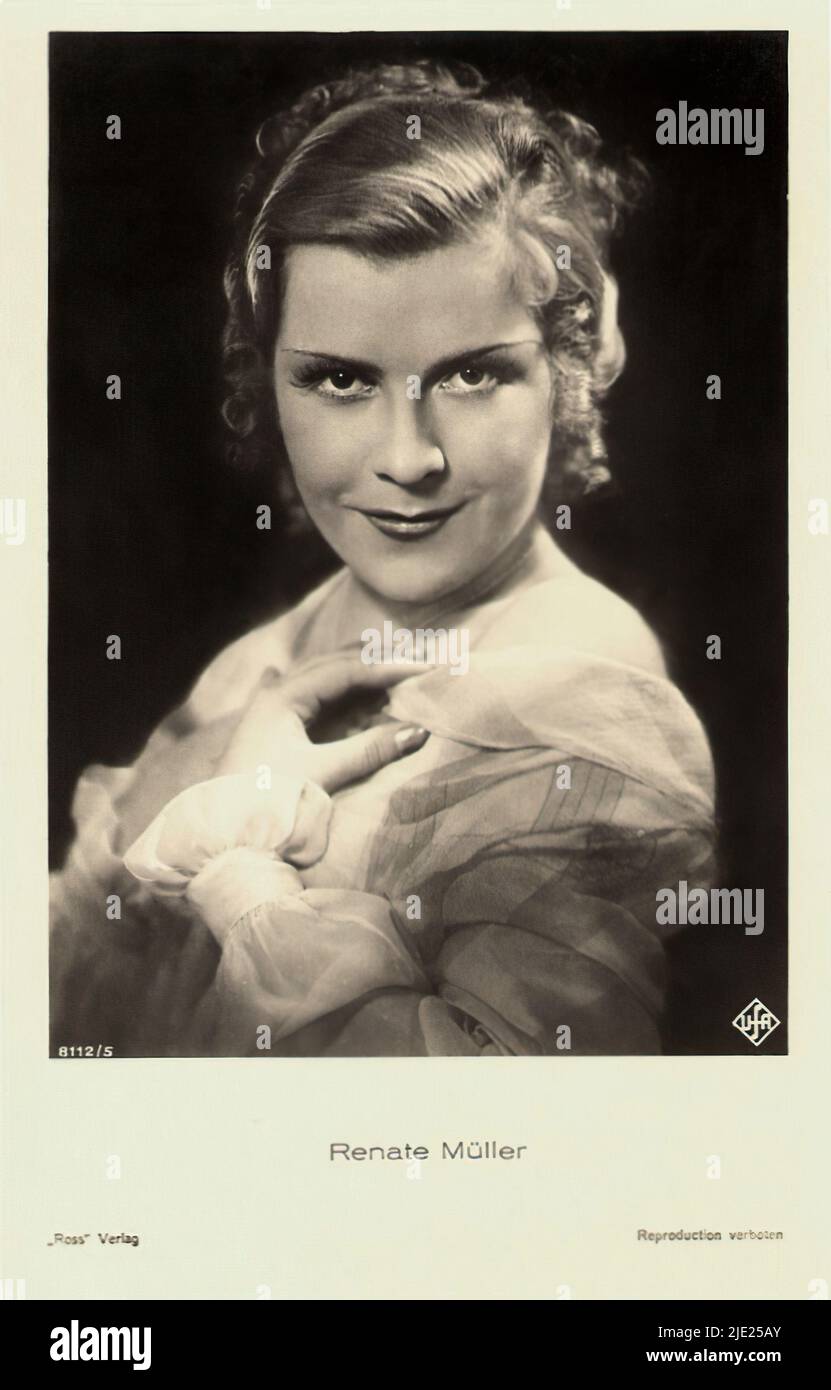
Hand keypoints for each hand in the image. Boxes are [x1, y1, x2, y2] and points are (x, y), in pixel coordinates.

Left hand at [215, 650, 431, 791]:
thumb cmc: (269, 799)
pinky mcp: (270, 727)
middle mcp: (275, 693)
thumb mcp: (323, 772)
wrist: (224, 832)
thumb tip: (418, 731)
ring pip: (319, 677)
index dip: (385, 668)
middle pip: (332, 664)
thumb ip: (369, 750)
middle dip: (373, 661)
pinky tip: (318, 676)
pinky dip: (333, 687)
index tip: (421, 668)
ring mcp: (270, 708)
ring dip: (355, 672)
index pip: (344, 671)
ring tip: (387, 665)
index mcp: (283, 697)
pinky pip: (308, 693)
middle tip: (414, 659)